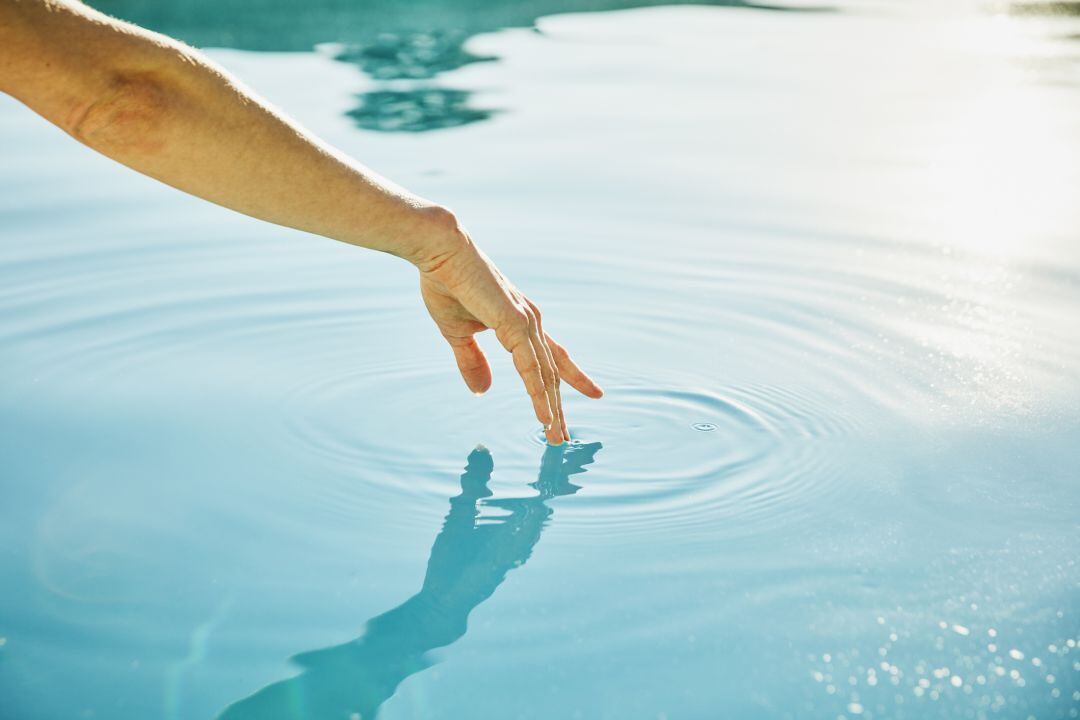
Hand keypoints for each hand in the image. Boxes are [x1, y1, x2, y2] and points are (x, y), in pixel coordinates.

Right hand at [414, 211, 602, 444]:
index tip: (593, 395)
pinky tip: (544, 416)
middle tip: (566, 436)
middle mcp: (530, 322)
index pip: (552, 357)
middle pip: (553, 372)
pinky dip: (539, 395)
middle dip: (561, 405)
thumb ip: (472, 362)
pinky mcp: (515, 325)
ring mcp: (526, 323)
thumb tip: (482, 392)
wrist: (440, 252)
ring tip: (556, 437)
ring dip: (551, 408)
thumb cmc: (447, 284)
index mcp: (520, 321)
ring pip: (545, 376)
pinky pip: (531, 369)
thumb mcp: (457, 333)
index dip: (572, 377)